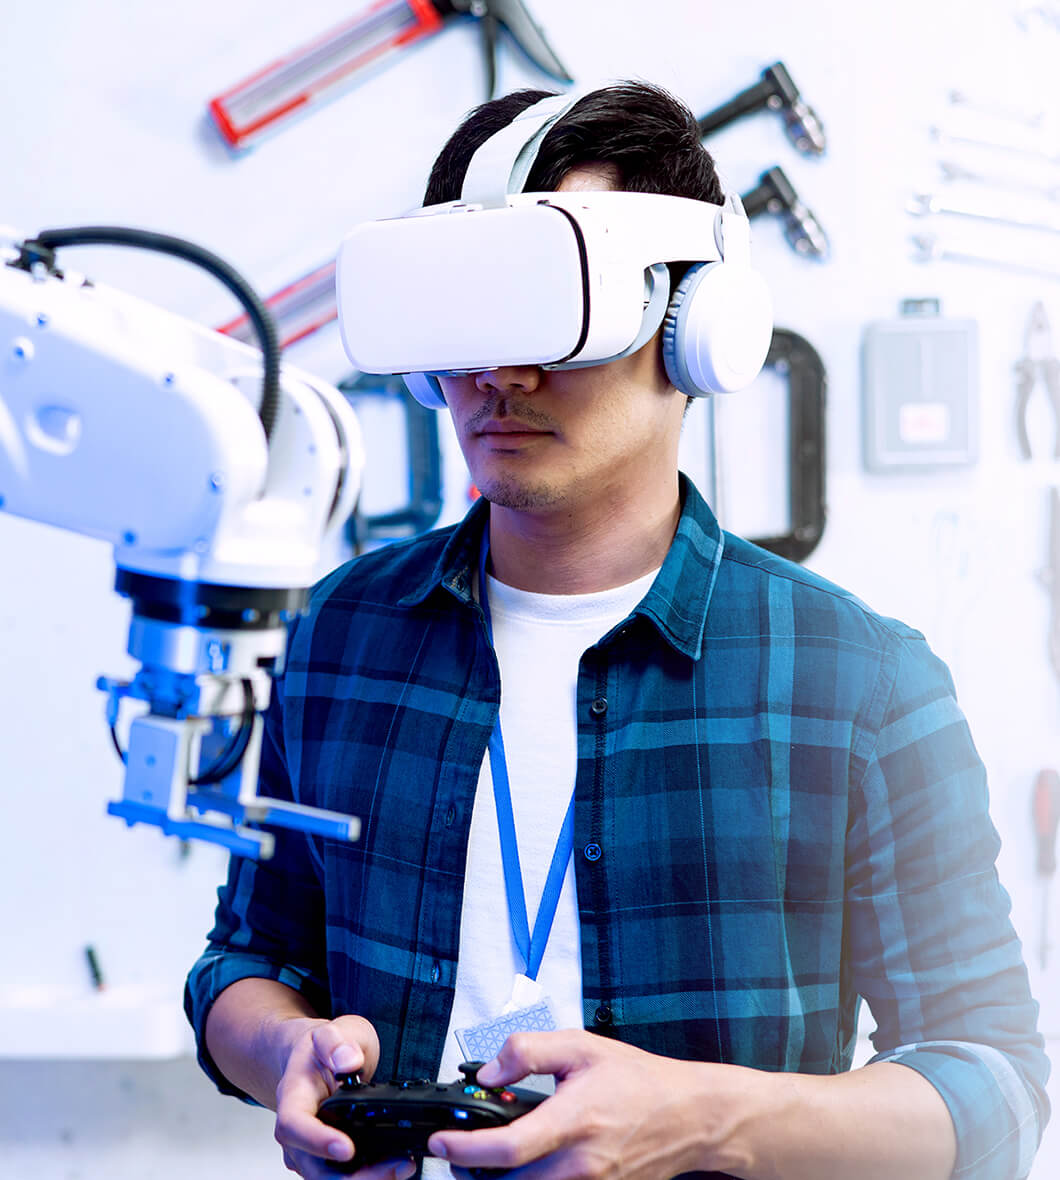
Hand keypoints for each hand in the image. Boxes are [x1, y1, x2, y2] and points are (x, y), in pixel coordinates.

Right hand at [272, 1014, 415, 1179]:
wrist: (315, 1058)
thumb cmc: (322, 1047)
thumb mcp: (332, 1030)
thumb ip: (337, 1042)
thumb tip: (348, 1061)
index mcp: (293, 1095)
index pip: (294, 1125)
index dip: (317, 1141)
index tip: (347, 1148)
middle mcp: (297, 1129)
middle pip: (313, 1166)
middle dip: (352, 1176)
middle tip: (392, 1166)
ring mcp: (309, 1147)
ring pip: (328, 1178)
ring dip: (365, 1179)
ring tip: (401, 1167)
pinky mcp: (326, 1158)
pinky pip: (343, 1175)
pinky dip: (369, 1175)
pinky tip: (394, 1167)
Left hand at [427, 1030, 747, 1179]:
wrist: (689, 1116)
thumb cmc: (639, 1081)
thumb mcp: (582, 1046)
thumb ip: (529, 1051)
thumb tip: (488, 1072)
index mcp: (574, 1121)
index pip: (507, 1149)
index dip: (465, 1151)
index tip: (440, 1143)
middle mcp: (581, 1165)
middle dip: (472, 1174)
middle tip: (457, 1154)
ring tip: (489, 1158)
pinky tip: (526, 1164)